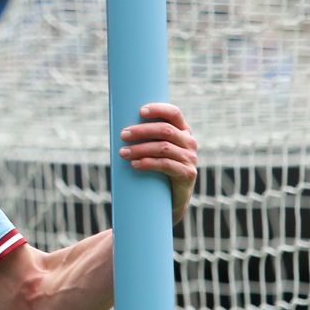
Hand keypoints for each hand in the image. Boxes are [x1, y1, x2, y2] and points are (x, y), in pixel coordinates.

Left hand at [117, 103, 197, 223]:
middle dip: (142, 131)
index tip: (140, 111)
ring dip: (140, 148)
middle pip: (165, 130)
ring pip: (163, 148)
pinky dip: (148, 163)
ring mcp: (190, 158)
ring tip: (122, 153)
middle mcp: (189, 142)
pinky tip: (135, 164)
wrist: (170, 200)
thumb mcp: (154, 150)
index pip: (174, 113)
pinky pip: (166, 165)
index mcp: (183, 131)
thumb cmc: (157, 170)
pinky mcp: (188, 174)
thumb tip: (119, 126)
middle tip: (123, 135)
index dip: (158, 109)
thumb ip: (146, 138)